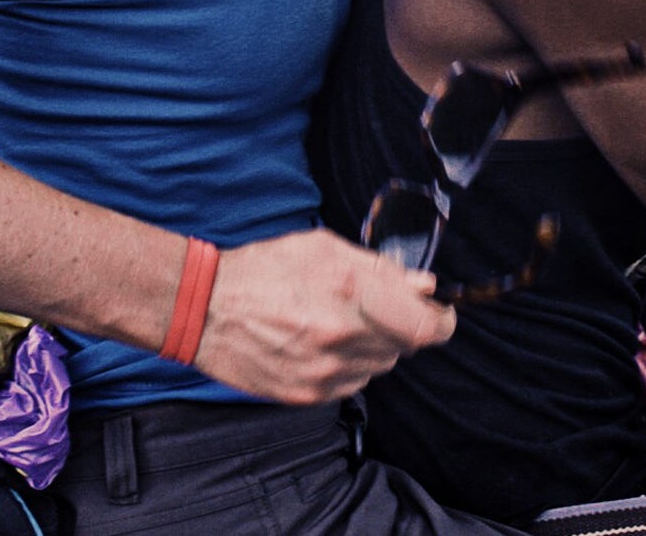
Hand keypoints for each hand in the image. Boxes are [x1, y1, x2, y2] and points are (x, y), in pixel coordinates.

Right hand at [190, 228, 456, 404]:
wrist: (203, 308)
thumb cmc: (263, 269)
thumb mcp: (322, 249)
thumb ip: (380, 268)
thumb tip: (424, 286)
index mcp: (351, 291)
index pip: (428, 328)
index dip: (442, 321)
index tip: (439, 314)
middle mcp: (343, 336)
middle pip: (404, 346)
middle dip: (398, 326)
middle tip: (368, 308)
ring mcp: (325, 371)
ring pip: (379, 367)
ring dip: (371, 346)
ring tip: (333, 322)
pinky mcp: (307, 395)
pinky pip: (350, 385)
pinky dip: (346, 366)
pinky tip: (317, 343)